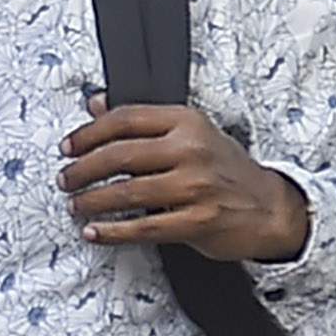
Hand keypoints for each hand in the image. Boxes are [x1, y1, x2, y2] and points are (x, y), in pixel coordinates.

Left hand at [61, 96, 311, 262]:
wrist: (271, 207)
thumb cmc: (226, 170)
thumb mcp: (191, 133)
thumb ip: (143, 120)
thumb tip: (95, 103)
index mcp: (187, 122)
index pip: (125, 119)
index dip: (88, 132)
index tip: (68, 146)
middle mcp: (190, 150)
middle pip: (119, 155)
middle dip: (83, 169)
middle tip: (65, 179)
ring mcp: (195, 186)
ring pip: (127, 192)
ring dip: (92, 200)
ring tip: (75, 205)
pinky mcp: (197, 221)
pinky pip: (144, 228)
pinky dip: (113, 231)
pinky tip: (95, 232)